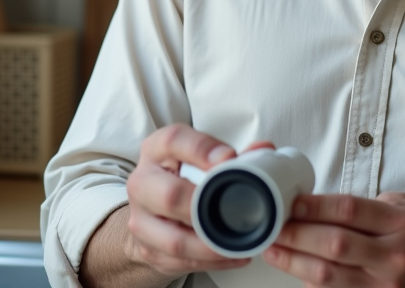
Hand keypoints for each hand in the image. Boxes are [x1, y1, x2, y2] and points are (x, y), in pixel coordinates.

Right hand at [126, 123, 268, 278]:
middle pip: (170, 195)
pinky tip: (231, 255)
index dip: (201, 149)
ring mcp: (141, 219)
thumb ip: (232, 154)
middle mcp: (142, 182)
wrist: (151, 211)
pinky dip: (211, 262)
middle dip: (207, 207)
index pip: (173, 141)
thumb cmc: (181, 177)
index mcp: (157, 151)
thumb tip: (263, 152)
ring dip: (213, 246)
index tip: (229, 158)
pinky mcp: (146, 248)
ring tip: (239, 244)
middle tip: (235, 212)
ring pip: (175, 240)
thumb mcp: (198, 157)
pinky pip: (180, 262)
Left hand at [263, 191, 404, 287]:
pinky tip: (296, 272)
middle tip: (271, 226)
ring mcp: (386, 283)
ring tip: (273, 250)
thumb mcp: (403, 205)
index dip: (315, 206)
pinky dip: (313, 283)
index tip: (291, 202)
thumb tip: (318, 205)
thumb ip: (365, 207)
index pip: (350, 210)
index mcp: (401, 222)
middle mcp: (394, 254)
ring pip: (330, 276)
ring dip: (295, 262)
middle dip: (296, 235)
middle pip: (335, 244)